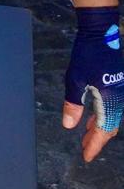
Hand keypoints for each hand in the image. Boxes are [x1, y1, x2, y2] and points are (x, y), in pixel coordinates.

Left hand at [63, 6, 122, 161]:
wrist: (101, 32)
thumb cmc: (87, 54)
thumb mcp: (75, 80)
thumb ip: (73, 104)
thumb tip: (69, 125)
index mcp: (110, 100)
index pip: (104, 130)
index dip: (94, 145)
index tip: (86, 156)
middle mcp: (119, 98)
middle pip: (110, 126)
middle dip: (97, 138)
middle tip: (85, 149)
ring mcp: (120, 90)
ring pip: (112, 117)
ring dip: (99, 127)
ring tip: (86, 136)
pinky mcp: (117, 83)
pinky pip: (112, 106)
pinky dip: (102, 115)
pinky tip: (91, 116)